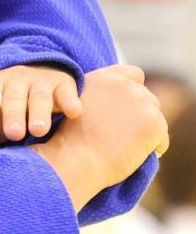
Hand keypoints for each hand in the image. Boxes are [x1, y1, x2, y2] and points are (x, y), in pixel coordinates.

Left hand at [0, 65, 82, 149]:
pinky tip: (73, 112)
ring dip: (39, 113)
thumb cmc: (11, 108)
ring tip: (38, 130)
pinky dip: (70, 101)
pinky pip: (66, 92)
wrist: (39, 78)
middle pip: (13, 98)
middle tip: (14, 133)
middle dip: (13, 115)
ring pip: (39, 97)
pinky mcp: (63, 84)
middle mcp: (16, 81)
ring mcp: (40, 82)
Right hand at [35, 64, 167, 210]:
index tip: (126, 108)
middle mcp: (124, 85)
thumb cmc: (71, 141)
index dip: (133, 89)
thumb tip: (117, 106)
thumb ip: (99, 96)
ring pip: (156, 120)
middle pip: (148, 99)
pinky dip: (152, 150)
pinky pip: (162, 140)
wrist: (76, 159)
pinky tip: (132, 156)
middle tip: (124, 135)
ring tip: (125, 147)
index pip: (133, 73)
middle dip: (141, 115)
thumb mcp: (77, 106)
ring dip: (146, 133)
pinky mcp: (154, 123)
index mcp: (104, 78)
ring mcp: (142, 103)